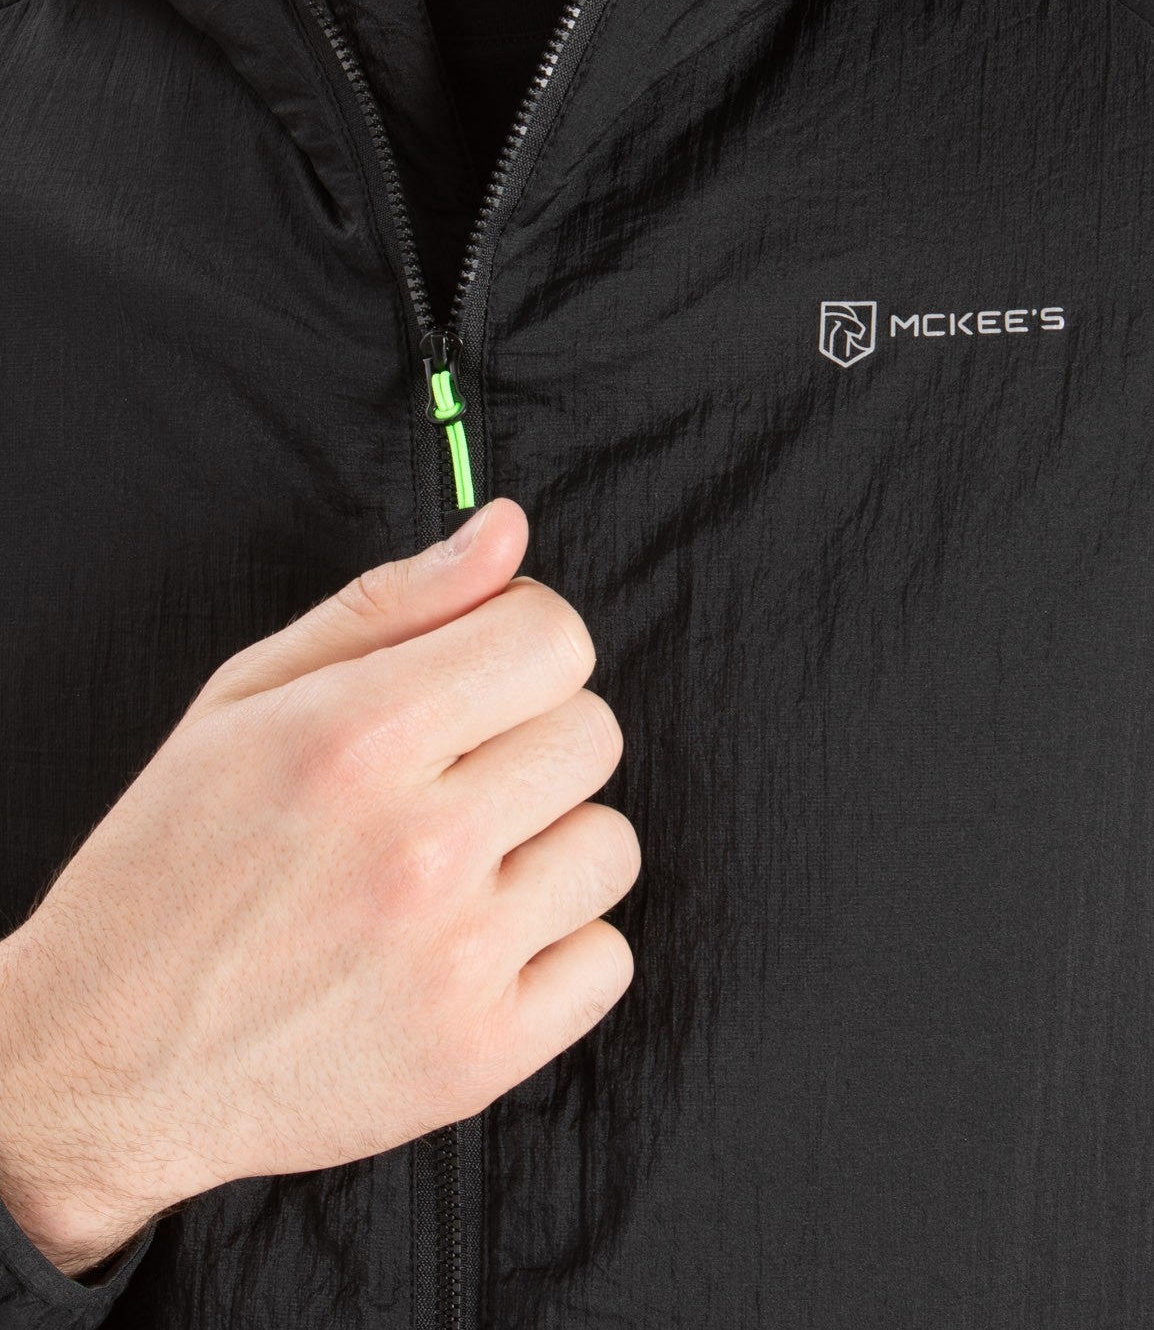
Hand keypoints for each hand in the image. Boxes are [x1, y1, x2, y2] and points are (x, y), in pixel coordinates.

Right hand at [0, 498, 638, 1274]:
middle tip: (443, 785)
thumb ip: (391, 602)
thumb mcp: (246, 699)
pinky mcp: (481, 1057)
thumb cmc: (170, 866)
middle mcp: (420, 845)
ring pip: (610, 845)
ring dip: (544, 849)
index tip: (474, 681)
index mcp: (359, 737)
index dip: (517, 645)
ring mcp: (457, 960)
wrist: (102, 1066)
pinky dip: (553, 953)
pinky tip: (466, 950)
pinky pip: (607, 960)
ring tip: (448, 874)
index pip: (553, 638)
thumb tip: (508, 529)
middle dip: (528, 743)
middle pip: (593, 734)